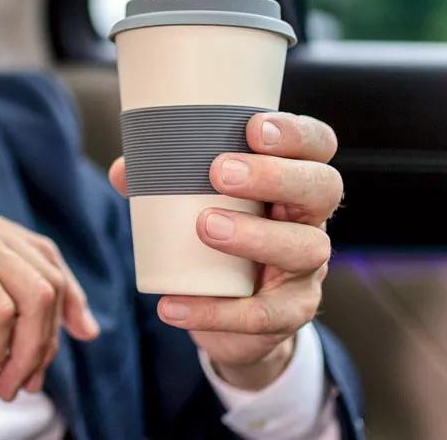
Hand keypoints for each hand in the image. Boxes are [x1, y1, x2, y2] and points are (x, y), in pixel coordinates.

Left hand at [109, 112, 341, 389]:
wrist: (237, 318)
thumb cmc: (222, 239)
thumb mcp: (200, 206)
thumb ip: (164, 183)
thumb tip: (124, 171)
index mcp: (294, 181)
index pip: (318, 146)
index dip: (296, 133)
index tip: (253, 128)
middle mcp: (310, 220)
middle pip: (322, 187)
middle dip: (274, 176)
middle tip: (220, 172)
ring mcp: (306, 269)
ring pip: (304, 248)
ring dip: (254, 235)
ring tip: (205, 227)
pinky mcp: (289, 314)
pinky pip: (262, 315)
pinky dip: (214, 312)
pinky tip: (174, 305)